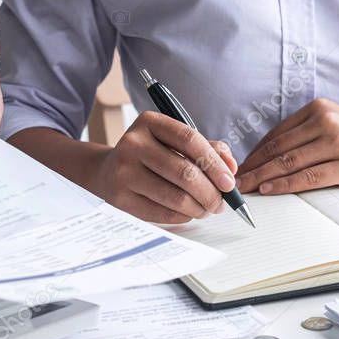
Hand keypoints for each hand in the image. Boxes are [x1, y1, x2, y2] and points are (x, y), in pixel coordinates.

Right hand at [91, 112, 237, 223]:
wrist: (108, 171)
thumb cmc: (151, 156)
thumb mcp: (175, 143)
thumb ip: (207, 149)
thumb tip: (231, 167)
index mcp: (150, 122)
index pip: (190, 140)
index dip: (214, 163)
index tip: (229, 182)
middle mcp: (133, 143)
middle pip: (185, 172)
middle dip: (211, 193)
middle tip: (221, 203)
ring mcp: (123, 171)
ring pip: (175, 197)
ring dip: (199, 208)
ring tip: (206, 209)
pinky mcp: (119, 197)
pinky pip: (161, 213)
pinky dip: (182, 216)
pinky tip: (188, 212)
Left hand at [236, 98, 338, 194]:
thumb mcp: (333, 121)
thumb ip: (304, 132)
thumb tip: (267, 154)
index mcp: (318, 109)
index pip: (277, 134)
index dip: (254, 153)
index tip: (239, 167)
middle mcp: (327, 122)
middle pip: (279, 149)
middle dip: (252, 167)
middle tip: (234, 181)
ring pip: (290, 163)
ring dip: (263, 178)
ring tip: (246, 188)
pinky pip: (309, 177)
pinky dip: (285, 185)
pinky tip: (270, 190)